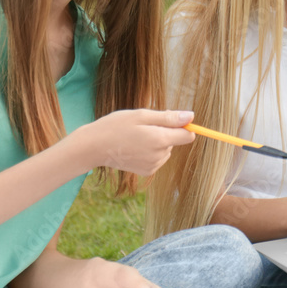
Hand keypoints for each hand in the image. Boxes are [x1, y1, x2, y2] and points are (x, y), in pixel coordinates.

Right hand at [74, 109, 195, 175]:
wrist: (94, 147)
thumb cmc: (116, 126)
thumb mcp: (142, 115)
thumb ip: (169, 118)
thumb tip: (191, 117)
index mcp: (160, 140)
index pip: (188, 136)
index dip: (183, 126)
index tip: (170, 119)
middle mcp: (159, 156)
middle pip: (176, 141)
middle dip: (165, 131)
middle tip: (143, 126)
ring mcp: (153, 166)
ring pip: (167, 149)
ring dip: (157, 141)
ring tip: (136, 136)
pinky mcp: (147, 172)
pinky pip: (158, 158)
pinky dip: (151, 151)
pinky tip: (135, 147)